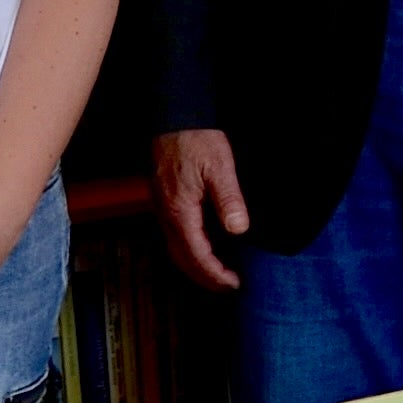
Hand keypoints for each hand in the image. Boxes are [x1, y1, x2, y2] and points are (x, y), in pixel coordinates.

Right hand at [155, 128, 247, 290]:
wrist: (174, 116)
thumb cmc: (197, 139)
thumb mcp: (220, 166)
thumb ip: (229, 199)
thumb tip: (239, 229)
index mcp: (180, 210)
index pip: (196, 255)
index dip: (214, 274)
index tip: (234, 284)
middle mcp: (166, 214)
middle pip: (182, 258)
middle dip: (205, 277)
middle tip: (229, 285)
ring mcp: (163, 208)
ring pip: (176, 248)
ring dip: (197, 265)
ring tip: (221, 272)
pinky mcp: (166, 200)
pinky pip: (176, 234)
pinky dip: (191, 248)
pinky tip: (209, 245)